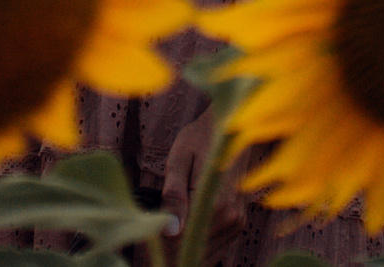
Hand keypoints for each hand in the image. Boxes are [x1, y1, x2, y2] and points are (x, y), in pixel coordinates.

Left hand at [161, 104, 249, 255]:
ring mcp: (237, 223)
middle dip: (169, 248)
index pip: (181, 243)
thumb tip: (170, 230)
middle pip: (192, 251)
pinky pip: (215, 250)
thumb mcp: (179, 160)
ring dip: (182, 249)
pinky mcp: (238, 224)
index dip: (158, 242)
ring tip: (165, 227)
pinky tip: (183, 231)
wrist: (228, 128)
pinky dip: (197, 247)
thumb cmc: (199, 140)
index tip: (145, 231)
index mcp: (216, 204)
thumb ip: (174, 196)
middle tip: (152, 229)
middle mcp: (231, 219)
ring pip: (204, 254)